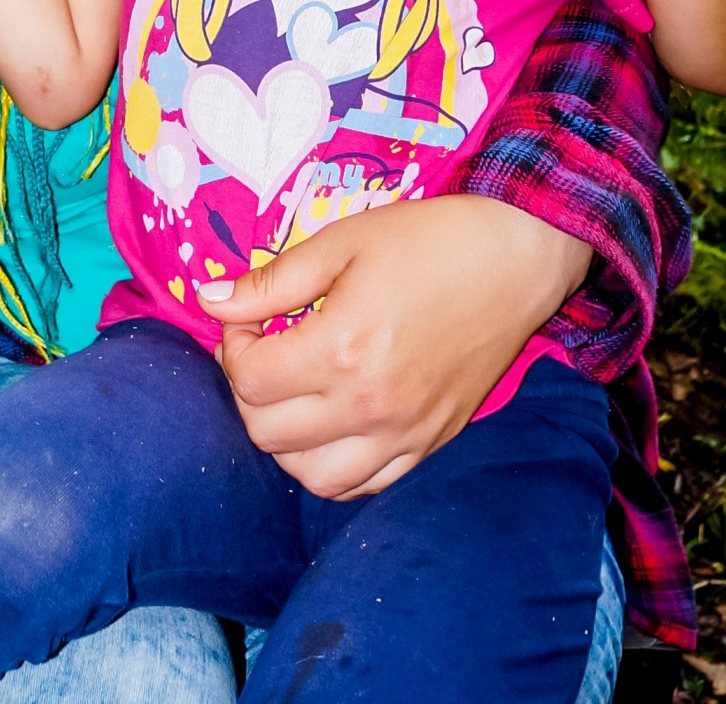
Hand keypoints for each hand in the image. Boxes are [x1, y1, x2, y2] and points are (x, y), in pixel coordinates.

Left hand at [199, 194, 588, 498]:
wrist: (516, 256)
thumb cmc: (427, 240)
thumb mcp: (340, 242)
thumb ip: (271, 282)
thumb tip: (209, 300)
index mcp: (342, 349)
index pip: (249, 381)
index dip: (230, 347)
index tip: (246, 319)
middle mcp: (370, 405)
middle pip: (268, 435)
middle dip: (248, 392)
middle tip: (263, 351)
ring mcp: (405, 434)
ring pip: (312, 478)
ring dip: (285, 440)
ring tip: (293, 393)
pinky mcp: (432, 444)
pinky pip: (365, 487)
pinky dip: (334, 466)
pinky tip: (332, 423)